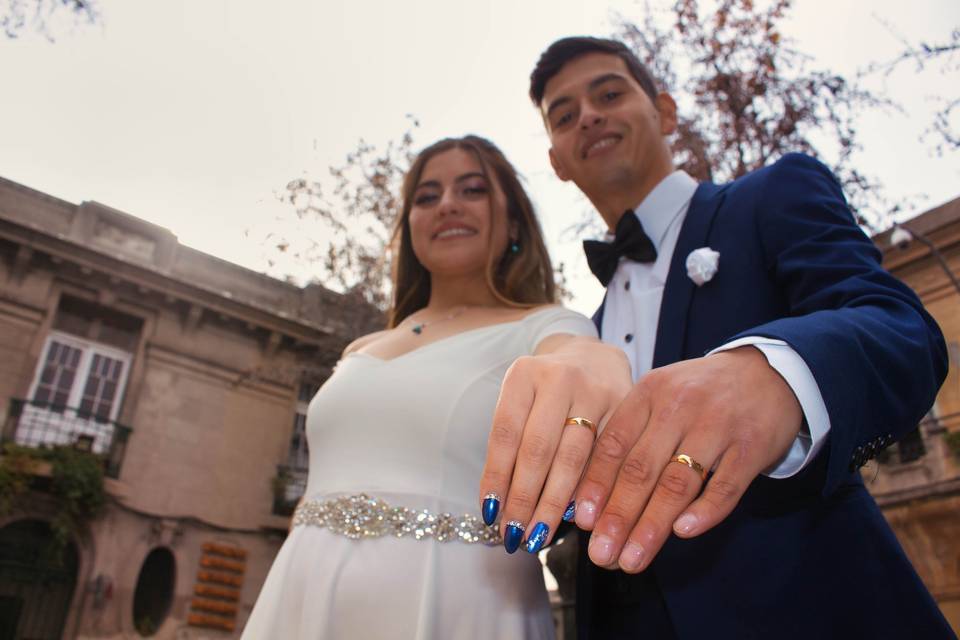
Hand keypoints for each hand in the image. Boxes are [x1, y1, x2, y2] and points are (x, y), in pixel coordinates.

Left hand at [478, 336, 631, 552]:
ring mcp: (595, 390)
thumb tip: (501, 509)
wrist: (593, 358)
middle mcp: (559, 378)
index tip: (490, 515)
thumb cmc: (546, 392)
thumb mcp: (521, 403)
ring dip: (554, 503)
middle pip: (539, 449)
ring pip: (574, 457)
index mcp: (523, 375)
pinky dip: (588, 491)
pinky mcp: (625, 406)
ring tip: (539, 535)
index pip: (505, 433)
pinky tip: (576, 517)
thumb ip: (512, 446)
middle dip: (524, 499)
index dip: (497, 477)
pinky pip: (605, 458)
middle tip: (514, 536)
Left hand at [576, 346, 802, 571]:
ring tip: (632, 559)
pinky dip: (704, 512)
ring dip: (652, 526)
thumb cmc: (699, 394)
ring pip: (678, 483)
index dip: (595, 485)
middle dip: (618, 516)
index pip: (614, 444)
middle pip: (641, 469)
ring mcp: (718, 425)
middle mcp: (679, 406)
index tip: (582, 522)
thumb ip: (629, 436)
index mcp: (649, 393)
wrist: (766, 371)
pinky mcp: (752, 445)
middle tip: (602, 553)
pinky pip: (726, 485)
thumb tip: (590, 495)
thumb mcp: (659, 398)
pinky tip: (682, 533)